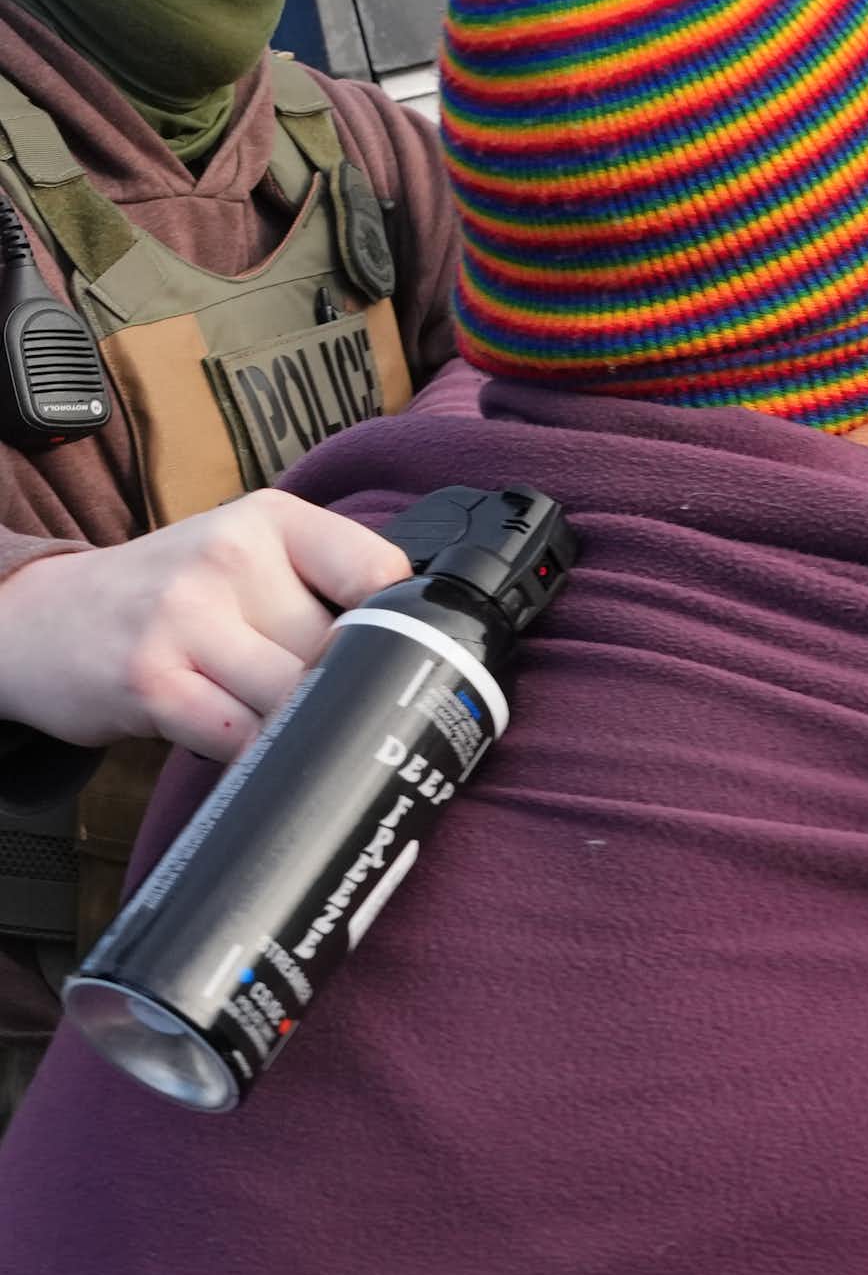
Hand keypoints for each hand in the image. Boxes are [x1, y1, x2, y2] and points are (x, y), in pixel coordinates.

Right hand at [0, 493, 409, 760]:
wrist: (42, 619)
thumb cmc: (168, 598)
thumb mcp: (244, 557)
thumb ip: (322, 587)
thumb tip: (418, 653)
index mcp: (271, 520)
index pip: (379, 572)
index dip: (400, 629)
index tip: (401, 661)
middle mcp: (228, 556)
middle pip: (340, 648)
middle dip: (345, 690)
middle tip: (339, 710)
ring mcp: (185, 617)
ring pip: (298, 696)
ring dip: (304, 727)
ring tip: (292, 728)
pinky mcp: (151, 680)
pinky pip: (243, 736)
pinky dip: (260, 754)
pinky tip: (251, 748)